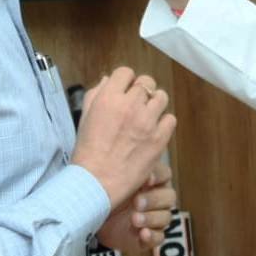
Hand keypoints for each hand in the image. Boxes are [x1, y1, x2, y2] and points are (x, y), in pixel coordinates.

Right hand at [71, 67, 175, 210]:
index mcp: (107, 98)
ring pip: (162, 97)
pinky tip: (154, 132)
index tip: (125, 91)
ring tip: (149, 117)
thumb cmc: (87, 152)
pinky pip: (170, 119)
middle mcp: (129, 105)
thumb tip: (108, 80)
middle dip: (142, 91)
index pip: (125, 73)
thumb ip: (96, 95)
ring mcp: (146, 121)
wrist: (96, 182)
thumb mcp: (85, 118)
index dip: (126, 81)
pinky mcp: (159, 138)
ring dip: (155, 104)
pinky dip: (164, 124)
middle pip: (146, 83)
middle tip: (138, 105)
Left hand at [97, 160, 176, 253]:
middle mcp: (155, 198)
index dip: (158, 176)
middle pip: (169, 197)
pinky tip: (142, 234)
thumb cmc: (103, 193)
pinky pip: (159, 237)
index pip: (164, 174)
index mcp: (150, 181)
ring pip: (165, 217)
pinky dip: (152, 236)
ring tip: (135, 219)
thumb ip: (119, 167)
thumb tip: (121, 148)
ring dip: (151, 218)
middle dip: (153, 200)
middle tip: (137, 202)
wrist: (92, 219)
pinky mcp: (148, 237)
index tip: (146, 179)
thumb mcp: (111, 178)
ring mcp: (153, 218)